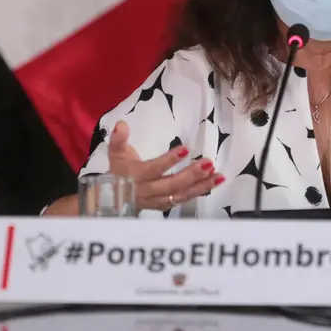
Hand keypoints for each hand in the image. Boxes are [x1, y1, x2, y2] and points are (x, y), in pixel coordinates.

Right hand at [106, 121, 223, 210]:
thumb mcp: (116, 153)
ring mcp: (157, 201)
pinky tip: (213, 183)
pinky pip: (183, 200)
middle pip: (171, 185)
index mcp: (135, 176)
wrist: (112, 199)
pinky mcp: (164, 205)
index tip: (185, 149)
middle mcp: (147, 191)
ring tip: (218, 176)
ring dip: (201, 186)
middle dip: (191, 175)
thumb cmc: (118, 171)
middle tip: (208, 163)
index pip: (153, 169)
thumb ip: (118, 138)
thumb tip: (122, 124)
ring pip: (180, 195)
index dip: (168, 160)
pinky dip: (198, 192)